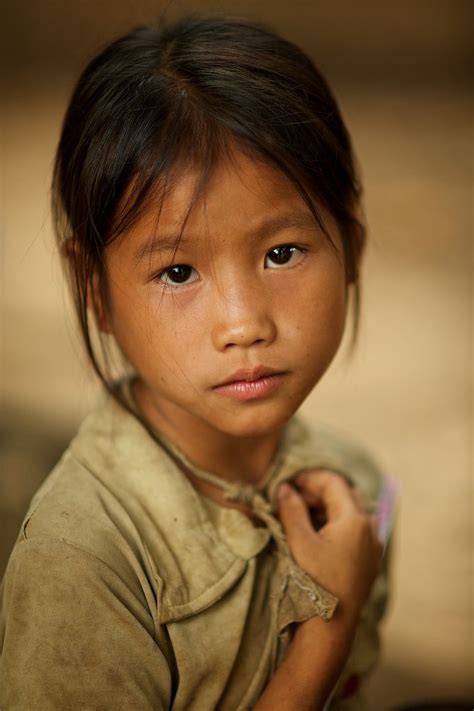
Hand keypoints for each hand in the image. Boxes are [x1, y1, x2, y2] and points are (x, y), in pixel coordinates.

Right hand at [277, 470, 382, 622]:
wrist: (331, 627)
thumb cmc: (315, 582)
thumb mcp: (299, 542)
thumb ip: (292, 509)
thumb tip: (285, 488)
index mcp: (355, 520)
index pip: (334, 483)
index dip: (309, 478)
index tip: (288, 481)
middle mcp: (370, 529)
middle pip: (345, 494)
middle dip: (318, 491)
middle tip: (293, 496)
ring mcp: (373, 546)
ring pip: (352, 511)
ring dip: (327, 507)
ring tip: (301, 514)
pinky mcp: (369, 560)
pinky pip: (356, 529)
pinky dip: (336, 522)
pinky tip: (316, 533)